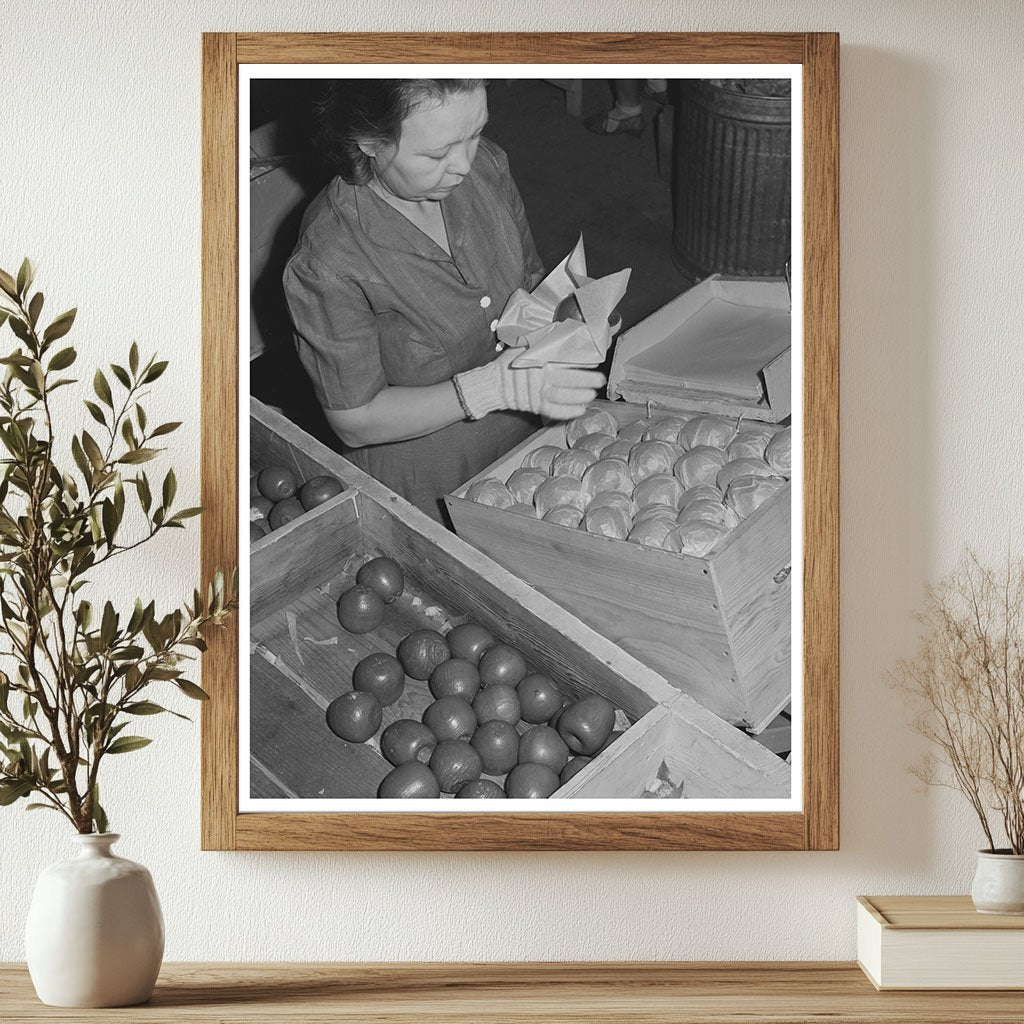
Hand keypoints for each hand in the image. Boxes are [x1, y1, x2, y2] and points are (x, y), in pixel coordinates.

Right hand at [455, 349, 604, 420]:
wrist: (493, 384)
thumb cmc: (510, 364)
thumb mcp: (525, 347)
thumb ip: (543, 341)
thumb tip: (563, 331)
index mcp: (539, 360)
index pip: (565, 359)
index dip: (581, 361)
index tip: (594, 360)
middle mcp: (541, 377)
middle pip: (569, 379)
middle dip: (587, 380)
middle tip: (600, 380)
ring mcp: (538, 393)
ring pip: (564, 396)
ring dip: (580, 396)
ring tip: (592, 395)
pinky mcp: (535, 406)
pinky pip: (554, 411)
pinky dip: (568, 412)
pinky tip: (581, 410)